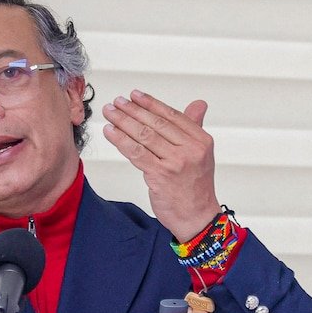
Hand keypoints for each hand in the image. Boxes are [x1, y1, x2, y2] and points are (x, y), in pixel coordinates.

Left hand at [102, 90, 220, 240]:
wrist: (197, 217)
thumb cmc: (195, 186)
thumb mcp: (201, 154)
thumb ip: (195, 128)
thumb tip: (198, 104)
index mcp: (201, 140)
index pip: (172, 116)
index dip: (151, 104)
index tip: (135, 95)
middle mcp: (190, 149)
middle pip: (156, 123)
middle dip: (133, 110)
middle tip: (117, 101)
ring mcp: (175, 162)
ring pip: (144, 136)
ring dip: (123, 121)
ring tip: (110, 112)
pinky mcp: (160, 175)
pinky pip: (136, 153)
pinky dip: (120, 140)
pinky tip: (110, 132)